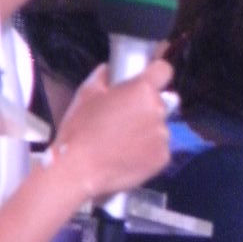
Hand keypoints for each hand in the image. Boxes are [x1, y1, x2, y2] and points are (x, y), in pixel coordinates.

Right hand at [53, 59, 172, 201]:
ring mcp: (163, 136)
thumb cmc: (80, 130)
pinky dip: (147, 153)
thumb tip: (109, 70)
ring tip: (121, 143)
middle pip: (159, 103)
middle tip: (122, 121)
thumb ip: (102, 77)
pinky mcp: (163, 158)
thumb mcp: (85, 94)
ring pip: (158, 128)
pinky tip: (127, 157)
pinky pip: (158, 150)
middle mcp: (158, 110)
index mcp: (142, 89)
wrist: (78, 170)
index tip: (148, 82)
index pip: (164, 71)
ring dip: (146, 132)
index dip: (156, 75)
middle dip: (144, 109)